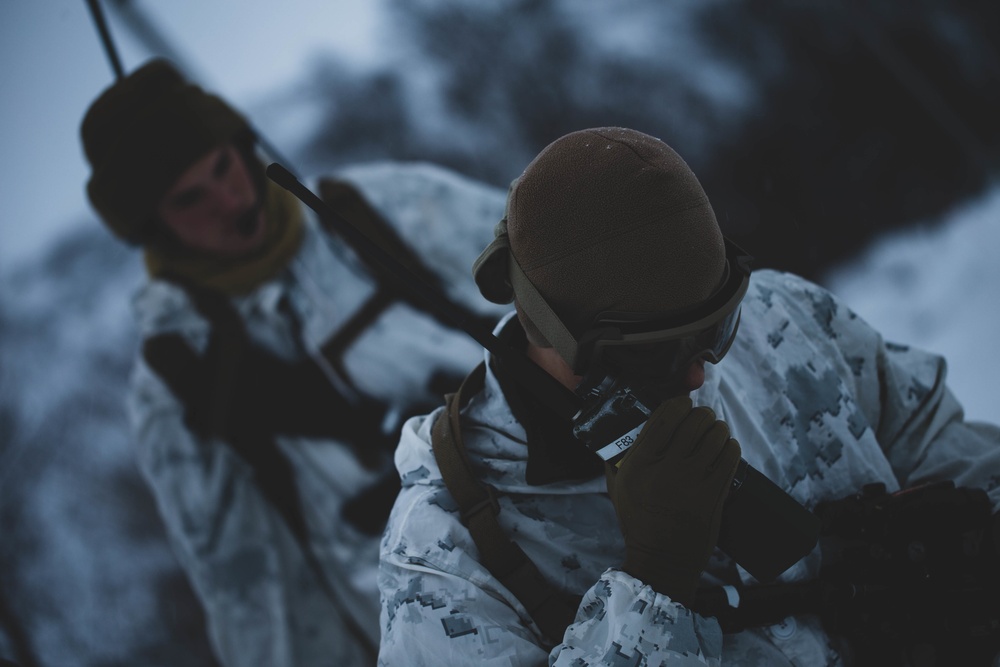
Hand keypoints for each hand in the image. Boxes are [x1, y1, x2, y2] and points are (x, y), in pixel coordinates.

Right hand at [605, 396, 740, 604]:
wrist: (663, 557)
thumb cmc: (639, 520)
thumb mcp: (617, 487)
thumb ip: (616, 458)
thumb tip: (622, 431)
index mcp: (640, 462)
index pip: (665, 416)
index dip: (679, 403)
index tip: (683, 404)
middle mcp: (667, 466)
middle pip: (694, 421)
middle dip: (702, 415)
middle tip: (702, 419)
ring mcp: (694, 479)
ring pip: (716, 435)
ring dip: (718, 429)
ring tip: (716, 432)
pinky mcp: (715, 492)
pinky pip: (730, 456)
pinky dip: (730, 447)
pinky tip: (726, 448)